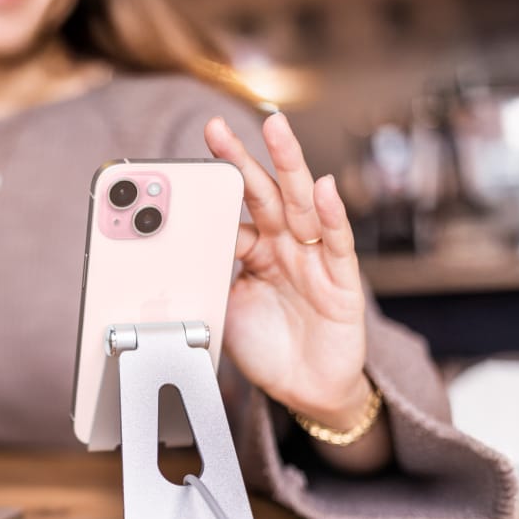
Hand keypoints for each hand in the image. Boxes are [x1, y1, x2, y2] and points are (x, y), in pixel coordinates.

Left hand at [204, 113, 369, 430]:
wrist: (306, 391)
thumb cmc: (269, 348)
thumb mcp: (225, 310)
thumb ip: (209, 278)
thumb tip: (178, 254)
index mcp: (256, 250)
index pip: (233, 210)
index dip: (213, 189)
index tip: (187, 164)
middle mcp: (286, 246)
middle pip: (265, 192)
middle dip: (242, 159)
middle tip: (217, 127)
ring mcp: (315, 259)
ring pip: (301, 204)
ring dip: (289, 165)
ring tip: (276, 129)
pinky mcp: (341, 281)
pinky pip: (336, 243)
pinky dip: (331, 214)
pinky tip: (323, 189)